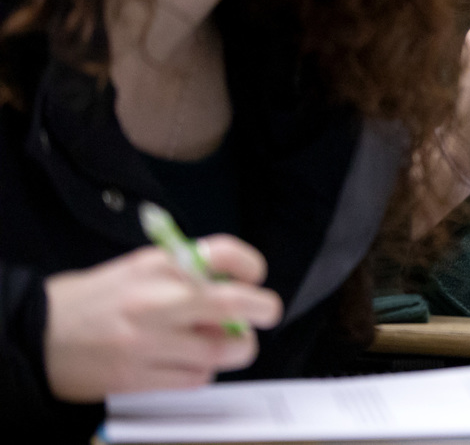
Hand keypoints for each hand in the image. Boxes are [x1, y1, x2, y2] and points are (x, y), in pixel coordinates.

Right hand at [44, 237, 281, 401]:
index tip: (254, 276)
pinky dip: (202, 371)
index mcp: (158, 265)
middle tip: (267, 313)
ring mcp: (149, 341)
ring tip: (222, 343)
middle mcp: (157, 300)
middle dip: (262, 308)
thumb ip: (185, 275)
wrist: (39, 334)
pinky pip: (194, 378)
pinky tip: (187, 362)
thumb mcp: (139, 268)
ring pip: (219, 349)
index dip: (250, 265)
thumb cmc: (94, 299)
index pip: (222, 254)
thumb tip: (234, 289)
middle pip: (231, 303)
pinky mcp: (139, 377)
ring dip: (233, 348)